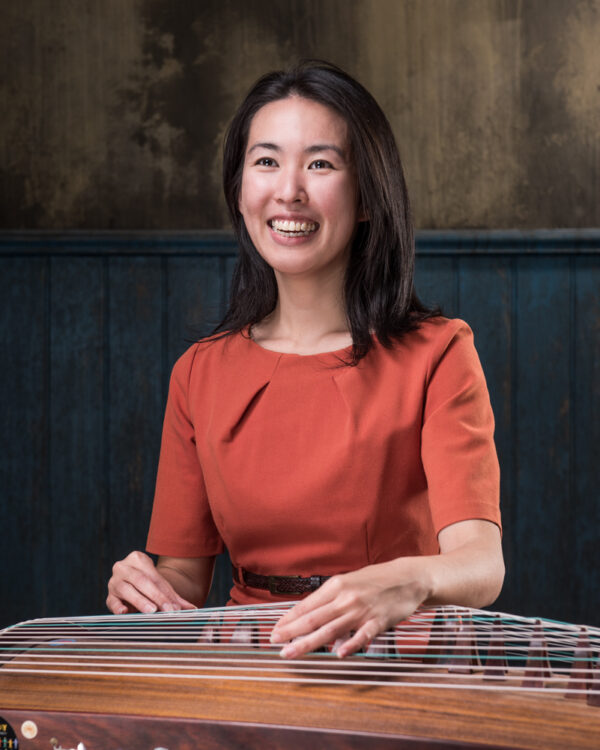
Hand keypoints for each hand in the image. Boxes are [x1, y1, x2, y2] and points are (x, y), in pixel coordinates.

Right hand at [106, 550, 195, 614]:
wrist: (134, 584)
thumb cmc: (150, 584)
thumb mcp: (162, 587)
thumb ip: (176, 598)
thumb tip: (192, 609)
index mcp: (137, 558)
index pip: (153, 577)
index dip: (164, 593)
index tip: (175, 607)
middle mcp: (123, 567)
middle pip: (141, 581)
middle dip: (155, 596)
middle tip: (166, 609)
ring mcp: (114, 581)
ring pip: (126, 589)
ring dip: (140, 601)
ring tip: (151, 610)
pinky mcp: (109, 596)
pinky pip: (111, 601)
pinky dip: (117, 606)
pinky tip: (124, 612)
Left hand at [269, 560, 429, 658]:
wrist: (408, 577)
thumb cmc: (376, 580)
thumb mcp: (349, 581)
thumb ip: (330, 598)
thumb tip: (308, 612)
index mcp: (336, 585)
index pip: (307, 605)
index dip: (289, 619)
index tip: (275, 630)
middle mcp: (345, 597)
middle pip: (313, 618)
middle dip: (291, 632)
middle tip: (274, 643)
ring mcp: (361, 610)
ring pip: (330, 629)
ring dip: (308, 642)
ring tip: (291, 652)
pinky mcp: (378, 621)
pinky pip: (362, 635)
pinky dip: (351, 644)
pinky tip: (339, 653)